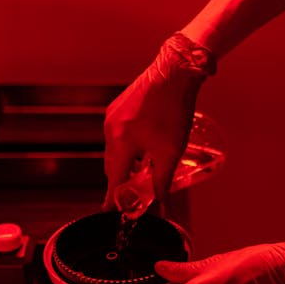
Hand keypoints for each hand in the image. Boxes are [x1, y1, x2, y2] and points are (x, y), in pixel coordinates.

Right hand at [103, 33, 215, 208]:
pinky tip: (144, 147)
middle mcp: (111, 130)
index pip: (114, 180)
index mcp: (121, 143)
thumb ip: (163, 180)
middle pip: (113, 166)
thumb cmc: (173, 111)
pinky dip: (127, 147)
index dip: (113, 198)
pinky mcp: (119, 107)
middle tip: (134, 193)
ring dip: (126, 163)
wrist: (175, 72)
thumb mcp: (170, 152)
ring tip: (144, 170)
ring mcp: (113, 116)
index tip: (109, 211)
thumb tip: (162, 204)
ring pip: (115, 150)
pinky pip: (118, 135)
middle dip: (122, 181)